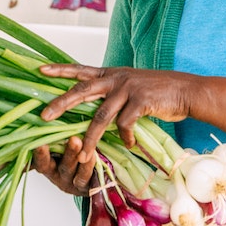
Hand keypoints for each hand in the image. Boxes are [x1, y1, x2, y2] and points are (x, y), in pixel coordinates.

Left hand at [32, 65, 196, 194]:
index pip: (80, 70)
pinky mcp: (141, 100)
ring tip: (84, 155)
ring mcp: (128, 88)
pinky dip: (125, 137)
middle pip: (81, 91)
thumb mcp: (131, 86)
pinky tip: (130, 144)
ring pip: (101, 115)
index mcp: (111, 74)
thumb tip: (95, 108)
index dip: (59, 69)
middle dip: (61, 104)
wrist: (186, 90)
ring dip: (91, 138)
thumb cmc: (159, 92)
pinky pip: (125, 124)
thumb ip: (113, 93)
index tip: (39, 70)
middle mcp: (116, 78)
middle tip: (43, 115)